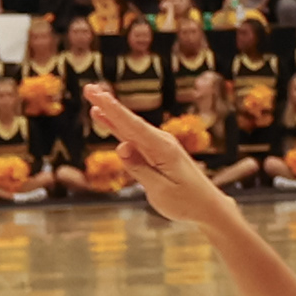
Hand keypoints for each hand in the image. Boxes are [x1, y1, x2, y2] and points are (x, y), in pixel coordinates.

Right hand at [84, 81, 228, 224]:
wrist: (206, 206)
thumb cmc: (185, 201)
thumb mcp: (160, 190)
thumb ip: (139, 168)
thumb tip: (120, 146)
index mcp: (163, 149)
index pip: (133, 127)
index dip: (114, 111)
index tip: (100, 96)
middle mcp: (161, 142)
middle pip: (129, 121)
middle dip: (109, 104)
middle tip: (89, 88)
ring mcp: (158, 145)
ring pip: (129, 126)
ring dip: (111, 112)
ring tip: (94, 96)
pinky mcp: (156, 152)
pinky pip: (133, 137)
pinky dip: (118, 127)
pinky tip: (106, 118)